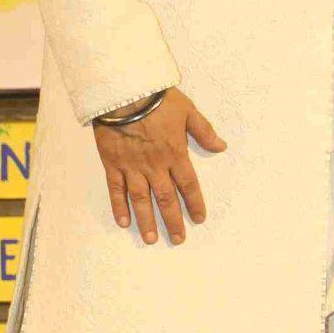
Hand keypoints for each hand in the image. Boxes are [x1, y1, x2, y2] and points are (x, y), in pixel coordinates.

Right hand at [94, 89, 225, 243]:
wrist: (124, 92)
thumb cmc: (157, 99)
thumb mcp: (188, 111)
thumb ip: (204, 131)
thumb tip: (221, 147)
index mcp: (175, 154)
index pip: (188, 185)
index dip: (195, 203)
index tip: (199, 219)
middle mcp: (155, 166)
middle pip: (166, 199)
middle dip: (173, 221)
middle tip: (178, 240)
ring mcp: (132, 167)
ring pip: (141, 200)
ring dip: (147, 221)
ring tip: (151, 239)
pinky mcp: (112, 163)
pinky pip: (116, 189)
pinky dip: (119, 206)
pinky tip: (123, 222)